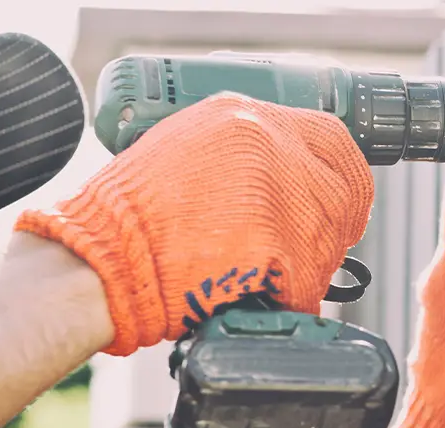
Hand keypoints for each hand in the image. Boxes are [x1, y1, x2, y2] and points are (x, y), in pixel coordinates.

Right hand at [14, 93, 374, 355]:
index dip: (342, 174)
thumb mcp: (185, 151)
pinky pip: (313, 276)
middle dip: (336, 223)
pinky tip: (265, 295)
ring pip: (332, 234)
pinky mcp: (280, 239)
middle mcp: (266, 142)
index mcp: (242, 115)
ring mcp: (277, 189)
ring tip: (270, 274)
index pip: (332, 136)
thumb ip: (243, 154)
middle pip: (345, 188)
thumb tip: (291, 177)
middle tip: (310, 247)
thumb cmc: (130, 221)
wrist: (99, 264)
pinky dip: (296, 294)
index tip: (339, 198)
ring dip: (313, 263)